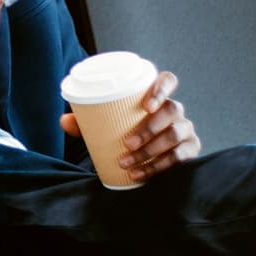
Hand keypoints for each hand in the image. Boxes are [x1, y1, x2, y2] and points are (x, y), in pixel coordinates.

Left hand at [59, 71, 200, 181]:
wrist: (142, 155)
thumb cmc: (123, 131)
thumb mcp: (104, 125)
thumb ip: (84, 121)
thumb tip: (64, 121)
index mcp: (156, 97)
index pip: (168, 80)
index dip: (161, 88)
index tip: (146, 105)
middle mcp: (175, 110)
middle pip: (173, 110)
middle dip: (150, 128)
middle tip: (127, 144)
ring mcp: (185, 129)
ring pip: (176, 135)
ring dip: (151, 151)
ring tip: (128, 163)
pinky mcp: (190, 149)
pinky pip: (181, 157)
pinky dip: (159, 167)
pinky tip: (142, 174)